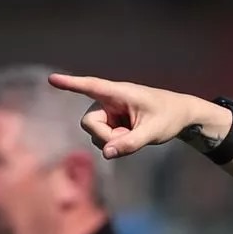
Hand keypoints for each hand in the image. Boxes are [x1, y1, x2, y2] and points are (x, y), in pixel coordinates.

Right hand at [48, 74, 232, 158]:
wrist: (181, 115)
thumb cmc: (169, 117)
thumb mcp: (153, 132)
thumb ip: (130, 143)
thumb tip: (107, 154)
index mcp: (120, 93)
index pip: (91, 86)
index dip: (71, 84)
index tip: (52, 79)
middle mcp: (109, 100)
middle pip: (90, 123)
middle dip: (105, 137)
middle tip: (129, 139)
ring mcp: (109, 112)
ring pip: (96, 133)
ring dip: (113, 141)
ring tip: (135, 135)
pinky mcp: (111, 122)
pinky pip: (103, 138)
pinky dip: (115, 143)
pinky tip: (131, 137)